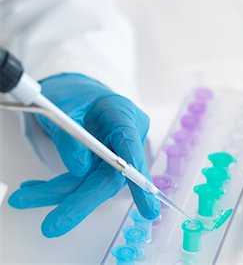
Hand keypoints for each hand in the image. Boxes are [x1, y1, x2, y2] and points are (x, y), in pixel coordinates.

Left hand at [9, 73, 159, 236]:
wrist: (71, 90)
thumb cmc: (71, 92)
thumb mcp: (63, 107)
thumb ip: (70, 136)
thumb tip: (78, 169)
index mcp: (122, 114)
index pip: (131, 147)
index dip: (138, 180)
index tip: (147, 208)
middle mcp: (124, 134)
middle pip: (110, 175)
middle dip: (80, 201)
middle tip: (54, 223)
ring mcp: (113, 149)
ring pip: (91, 181)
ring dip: (58, 193)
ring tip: (25, 197)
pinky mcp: (100, 159)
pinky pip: (82, 178)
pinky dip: (57, 186)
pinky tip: (34, 189)